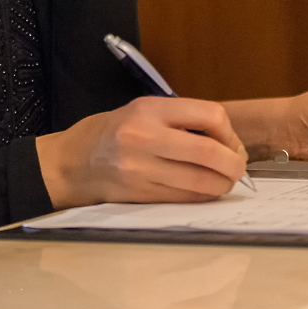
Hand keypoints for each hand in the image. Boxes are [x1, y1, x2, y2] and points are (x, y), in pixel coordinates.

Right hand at [36, 97, 248, 207]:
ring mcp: (143, 169)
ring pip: (204, 182)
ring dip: (223, 184)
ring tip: (222, 180)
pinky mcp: (142, 195)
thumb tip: (224, 139)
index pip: (210, 116)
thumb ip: (178, 119)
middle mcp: (146, 137)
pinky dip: (203, 196)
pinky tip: (201, 189)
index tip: (229, 141)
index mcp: (148, 110)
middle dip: (234, 164)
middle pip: (212, 153)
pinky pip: (187, 198)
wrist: (71, 162)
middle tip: (236, 167)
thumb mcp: (139, 110)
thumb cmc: (109, 132)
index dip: (229, 132)